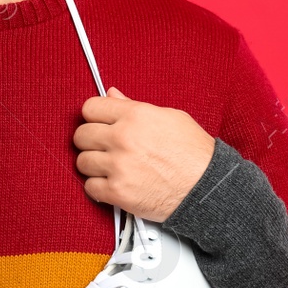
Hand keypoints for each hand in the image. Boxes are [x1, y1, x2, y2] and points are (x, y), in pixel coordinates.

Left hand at [73, 86, 215, 222]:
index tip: (98, 124)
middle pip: (81, 135)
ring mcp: (118, 166)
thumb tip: (111, 95)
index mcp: (135, 115)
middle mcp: (123, 138)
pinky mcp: (118, 192)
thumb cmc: (194, 153)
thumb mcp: (170, 117)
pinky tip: (113, 183)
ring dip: (93, 165)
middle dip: (90, 141)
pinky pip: (90, 187)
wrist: (207, 188)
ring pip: (82, 162)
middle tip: (103, 147)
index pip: (90, 108)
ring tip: (110, 167)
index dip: (93, 116)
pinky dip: (99, 187)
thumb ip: (134, 106)